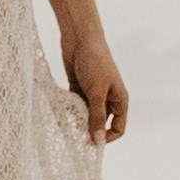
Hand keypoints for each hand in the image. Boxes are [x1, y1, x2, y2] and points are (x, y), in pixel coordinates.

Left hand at [63, 29, 128, 143]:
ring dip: (77, 121)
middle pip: (101, 124)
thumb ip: (96, 116)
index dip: (107, 138)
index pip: (118, 128)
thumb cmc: (94, 61)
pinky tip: (60, 113)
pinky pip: (74, 107)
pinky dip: (68, 111)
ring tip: (67, 123)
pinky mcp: (78, 89)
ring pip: (86, 116)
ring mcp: (92, 94)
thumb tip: (97, 141)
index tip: (91, 142)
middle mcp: (107, 99)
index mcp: (119, 100)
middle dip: (89, 131)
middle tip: (75, 136)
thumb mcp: (96, 91)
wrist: (80, 37)